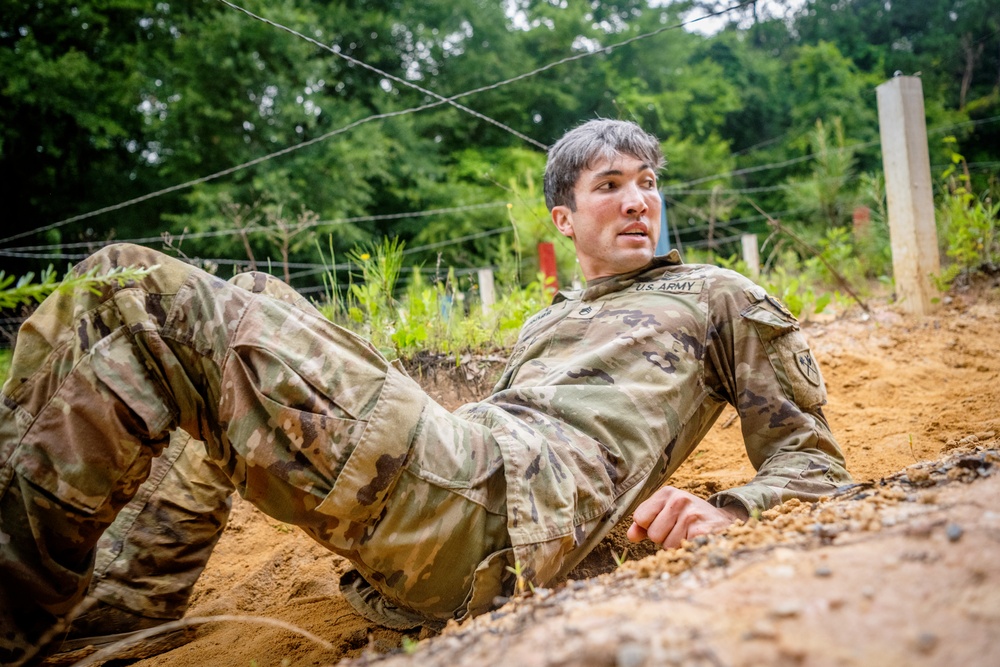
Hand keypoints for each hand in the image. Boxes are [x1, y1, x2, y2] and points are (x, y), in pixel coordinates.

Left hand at [626, 486, 747, 548]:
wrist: (725, 522)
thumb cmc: (689, 519)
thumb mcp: (667, 514)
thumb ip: (645, 523)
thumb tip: (630, 535)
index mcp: (667, 493)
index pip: (641, 518)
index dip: (650, 526)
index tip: (665, 523)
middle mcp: (679, 499)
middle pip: (653, 534)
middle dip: (664, 538)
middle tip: (681, 531)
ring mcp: (691, 514)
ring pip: (668, 545)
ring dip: (677, 546)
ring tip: (690, 535)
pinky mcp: (701, 531)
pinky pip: (681, 550)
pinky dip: (687, 551)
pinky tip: (697, 541)